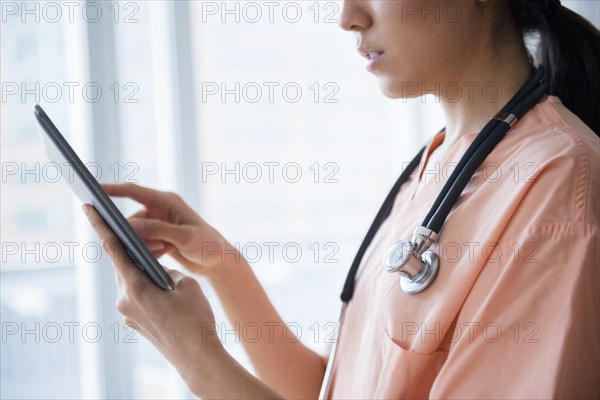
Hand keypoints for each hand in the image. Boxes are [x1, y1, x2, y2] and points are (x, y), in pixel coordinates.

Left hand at [81, 203, 222, 385]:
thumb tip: (157, 273)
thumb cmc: (195, 319)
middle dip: (133, 249)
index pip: (114, 249)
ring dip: (141, 269)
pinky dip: (145, 285)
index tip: (89, 208)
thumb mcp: (187, 285)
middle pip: (122, 264)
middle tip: (146, 236)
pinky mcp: (135, 322)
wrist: (198, 357)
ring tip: (162, 262)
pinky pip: (135, 296)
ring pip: (129, 280)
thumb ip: (166, 272)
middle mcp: (125, 300)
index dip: (101, 226)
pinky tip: (163, 286)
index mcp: (136, 286)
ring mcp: (128, 314)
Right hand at [102, 183, 241, 277]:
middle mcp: (160, 209)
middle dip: (136, 236)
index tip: (92, 190)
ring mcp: (159, 223)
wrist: (218, 261)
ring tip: (164, 250)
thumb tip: (131, 227)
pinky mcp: (159, 237)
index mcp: (166, 201)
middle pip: (132, 220)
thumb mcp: (184, 237)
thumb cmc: (207, 245)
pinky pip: (142, 244)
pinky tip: (164, 254)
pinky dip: (149, 252)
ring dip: (144, 246)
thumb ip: (159, 230)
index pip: (132, 191)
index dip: (111, 190)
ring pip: (135, 235)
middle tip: (154, 246)